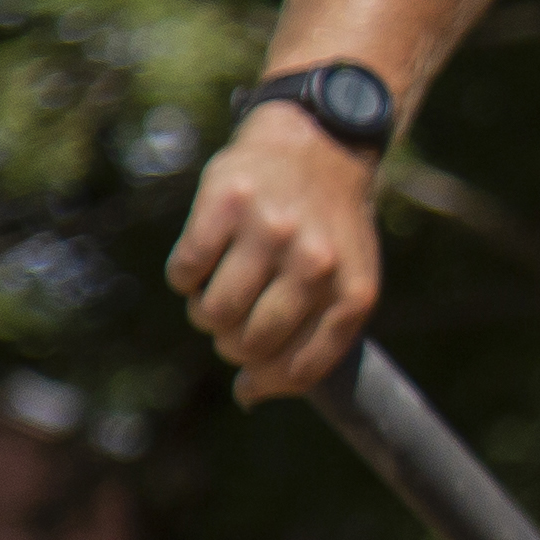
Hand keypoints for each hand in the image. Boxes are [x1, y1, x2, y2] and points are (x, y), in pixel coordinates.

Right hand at [165, 110, 386, 403]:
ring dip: (206, 314)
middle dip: (232, 345)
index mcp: (353, 292)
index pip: (300, 369)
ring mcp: (271, 231)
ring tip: (218, 293)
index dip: (265, 382)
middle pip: (250, 344)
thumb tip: (250, 395)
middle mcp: (317, 264)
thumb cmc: (328, 228)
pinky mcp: (226, 202)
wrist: (318, 144)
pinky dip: (185, 278)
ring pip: (213, 313)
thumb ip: (314, 338)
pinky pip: (185, 272)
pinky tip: (203, 261)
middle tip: (233, 324)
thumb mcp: (348, 281)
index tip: (249, 377)